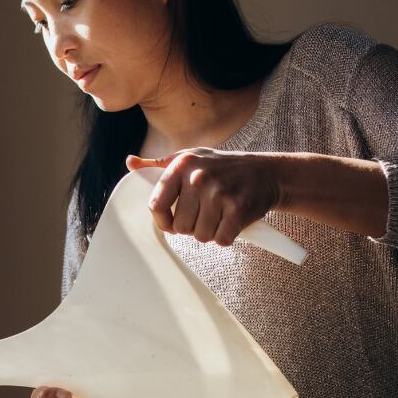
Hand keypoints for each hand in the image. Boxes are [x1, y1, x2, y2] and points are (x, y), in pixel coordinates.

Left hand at [126, 148, 281, 245]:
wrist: (266, 172)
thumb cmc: (223, 168)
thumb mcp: (190, 158)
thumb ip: (159, 164)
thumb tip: (130, 163)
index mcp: (182, 165)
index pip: (156, 205)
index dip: (163, 221)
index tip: (171, 223)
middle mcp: (198, 177)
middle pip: (180, 227)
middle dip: (192, 226)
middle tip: (206, 212)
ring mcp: (219, 193)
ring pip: (200, 236)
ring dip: (210, 232)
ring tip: (220, 214)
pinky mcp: (238, 209)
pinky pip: (221, 240)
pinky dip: (227, 236)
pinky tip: (232, 220)